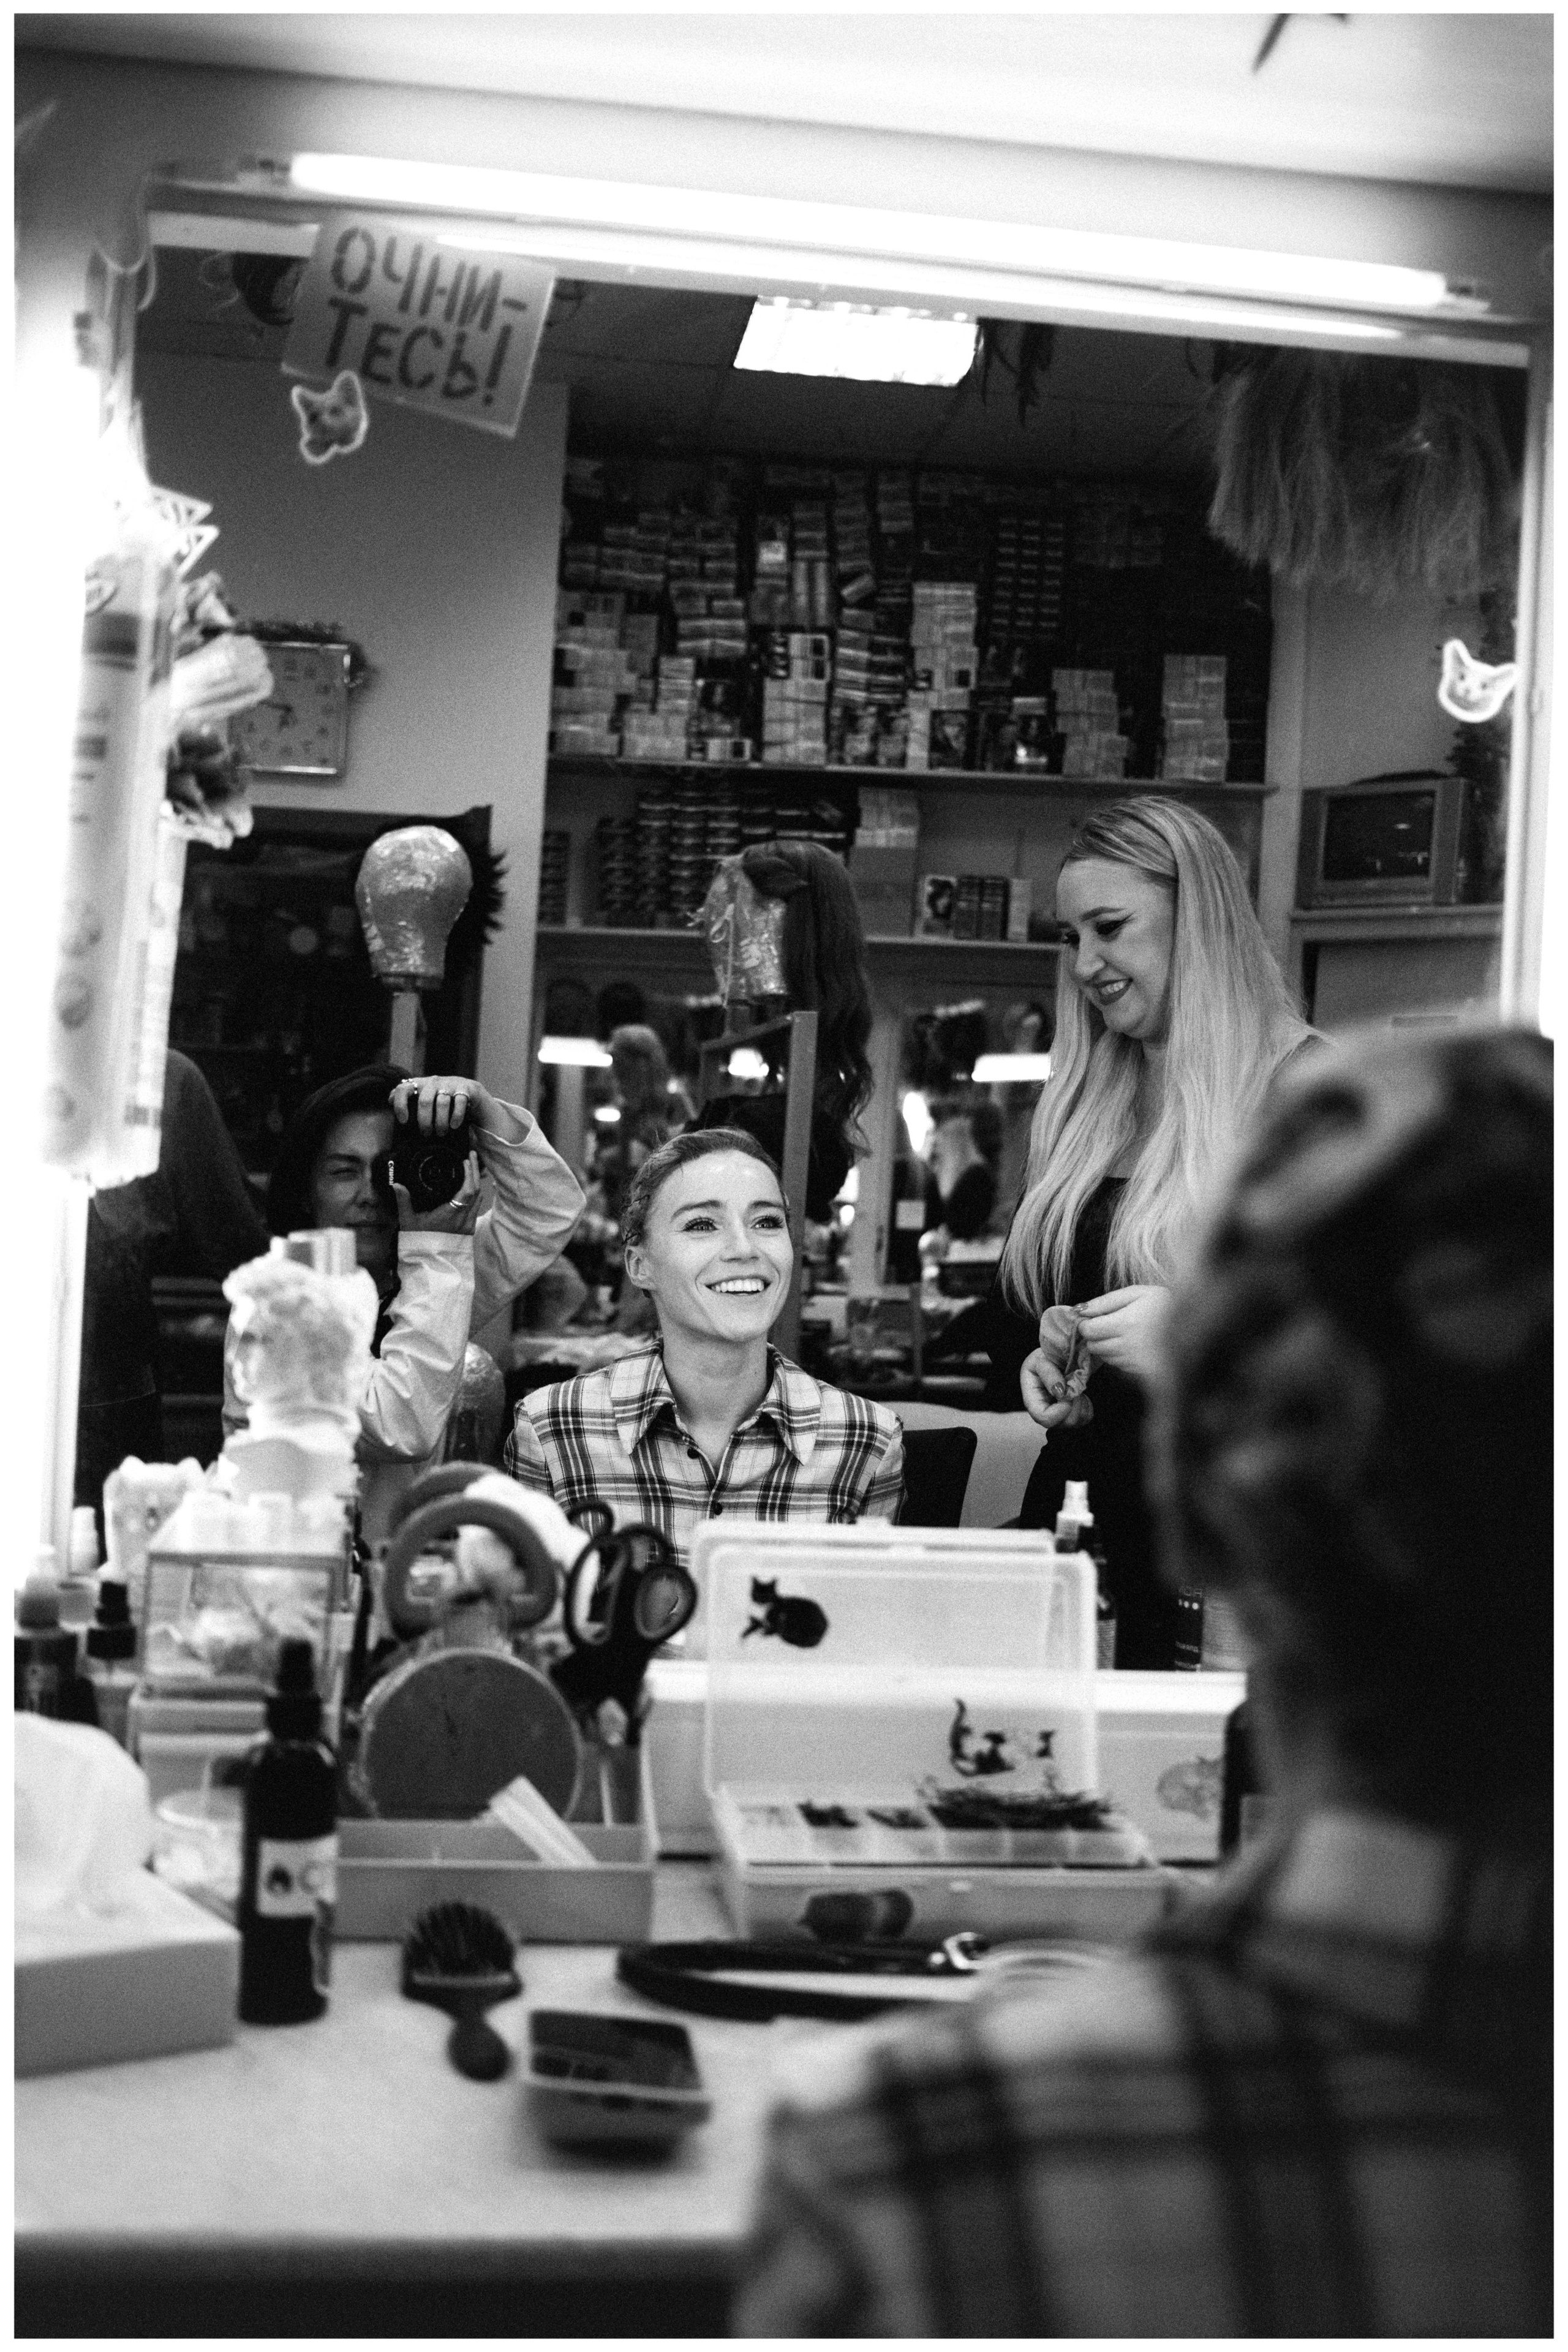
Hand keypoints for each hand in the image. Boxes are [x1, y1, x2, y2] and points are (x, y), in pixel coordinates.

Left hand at [389, 1075, 494, 1146]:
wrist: (470, 1092)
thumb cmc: (442, 1099)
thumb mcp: (424, 1097)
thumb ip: (408, 1097)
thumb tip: (389, 1098)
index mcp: (420, 1084)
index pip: (404, 1089)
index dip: (400, 1104)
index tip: (403, 1121)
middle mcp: (433, 1082)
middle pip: (424, 1101)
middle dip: (424, 1121)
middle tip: (426, 1134)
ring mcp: (449, 1084)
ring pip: (442, 1103)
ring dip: (441, 1122)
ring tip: (441, 1133)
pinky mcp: (465, 1088)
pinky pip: (459, 1103)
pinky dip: (456, 1116)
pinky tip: (454, 1125)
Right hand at [393, 1153, 481, 1234]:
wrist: (429, 1264)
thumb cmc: (418, 1242)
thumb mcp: (408, 1222)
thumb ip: (404, 1202)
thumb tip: (397, 1185)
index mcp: (450, 1215)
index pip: (467, 1191)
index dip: (469, 1174)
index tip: (465, 1160)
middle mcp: (463, 1219)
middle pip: (477, 1190)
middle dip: (475, 1171)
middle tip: (471, 1156)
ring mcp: (468, 1225)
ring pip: (479, 1198)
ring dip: (476, 1181)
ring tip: (470, 1167)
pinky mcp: (469, 1229)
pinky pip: (477, 1207)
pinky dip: (476, 1194)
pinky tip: (471, 1186)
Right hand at [1019, 1308, 1094, 1430]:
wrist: (1064, 1353)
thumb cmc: (1050, 1354)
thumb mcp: (1044, 1358)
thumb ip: (1049, 1373)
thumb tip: (1059, 1392)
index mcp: (1031, 1396)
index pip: (1042, 1416)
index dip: (1057, 1412)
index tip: (1070, 1396)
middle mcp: (1042, 1408)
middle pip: (1058, 1424)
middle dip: (1072, 1408)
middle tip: (1077, 1390)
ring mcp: (1056, 1413)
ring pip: (1071, 1424)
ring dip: (1080, 1407)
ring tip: (1080, 1390)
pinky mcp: (1070, 1413)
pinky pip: (1082, 1421)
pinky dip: (1087, 1409)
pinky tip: (1083, 1396)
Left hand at [1076, 1285, 1169, 1384]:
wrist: (1195, 1325)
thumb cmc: (1165, 1304)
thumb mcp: (1137, 1293)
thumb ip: (1106, 1301)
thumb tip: (1080, 1310)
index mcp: (1124, 1323)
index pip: (1088, 1331)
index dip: (1086, 1323)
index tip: (1094, 1318)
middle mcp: (1127, 1346)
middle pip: (1094, 1346)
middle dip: (1095, 1336)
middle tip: (1108, 1325)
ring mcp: (1135, 1361)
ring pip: (1105, 1357)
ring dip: (1106, 1346)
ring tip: (1123, 1334)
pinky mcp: (1142, 1371)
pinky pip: (1119, 1365)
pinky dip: (1119, 1356)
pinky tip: (1132, 1344)